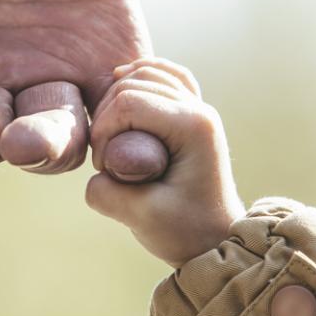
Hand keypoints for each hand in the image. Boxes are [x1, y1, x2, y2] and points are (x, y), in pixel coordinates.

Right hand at [85, 58, 245, 266]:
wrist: (218, 241)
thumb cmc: (186, 232)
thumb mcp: (140, 218)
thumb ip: (106, 192)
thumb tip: (97, 169)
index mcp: (193, 127)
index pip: (128, 102)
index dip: (103, 131)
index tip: (103, 168)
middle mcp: (200, 109)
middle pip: (134, 83)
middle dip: (107, 117)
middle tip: (106, 159)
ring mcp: (199, 108)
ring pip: (147, 73)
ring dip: (118, 97)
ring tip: (110, 135)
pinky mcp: (192, 113)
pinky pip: (166, 75)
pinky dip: (141, 75)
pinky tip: (122, 82)